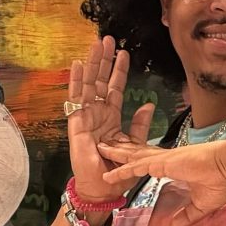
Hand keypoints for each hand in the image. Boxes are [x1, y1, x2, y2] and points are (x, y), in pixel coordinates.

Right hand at [63, 35, 145, 203]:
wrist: (102, 188)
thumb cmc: (117, 171)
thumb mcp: (135, 145)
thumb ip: (140, 124)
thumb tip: (149, 104)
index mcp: (110, 117)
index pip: (115, 88)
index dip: (119, 71)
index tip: (124, 52)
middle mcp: (97, 113)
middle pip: (101, 80)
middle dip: (104, 60)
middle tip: (108, 38)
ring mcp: (85, 116)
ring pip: (89, 84)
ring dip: (92, 64)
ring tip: (96, 44)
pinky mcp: (76, 122)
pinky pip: (75, 98)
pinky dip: (76, 81)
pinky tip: (78, 64)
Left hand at [104, 135, 225, 214]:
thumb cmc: (221, 181)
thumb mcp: (199, 206)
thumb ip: (183, 219)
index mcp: (174, 165)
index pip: (150, 162)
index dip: (137, 162)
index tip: (126, 164)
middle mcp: (165, 159)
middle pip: (137, 155)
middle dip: (121, 153)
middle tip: (105, 149)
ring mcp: (163, 159)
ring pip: (133, 157)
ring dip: (115, 156)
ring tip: (100, 150)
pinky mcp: (162, 162)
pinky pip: (136, 167)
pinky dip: (122, 171)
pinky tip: (108, 175)